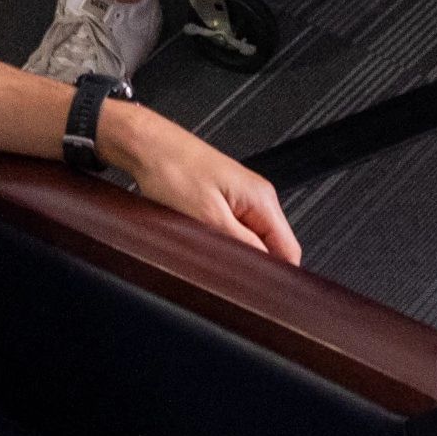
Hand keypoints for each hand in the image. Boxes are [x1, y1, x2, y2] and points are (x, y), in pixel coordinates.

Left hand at [97, 99, 302, 263]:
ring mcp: (241, 198)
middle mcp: (257, 197)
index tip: (257, 289)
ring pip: (252, 240)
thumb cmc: (171, 169)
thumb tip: (265, 268)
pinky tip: (204, 241)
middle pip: (272, 247)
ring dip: (236, 253)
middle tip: (225, 272)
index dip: (276, 275)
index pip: (289, 250)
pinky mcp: (224, 200)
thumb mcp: (208, 217)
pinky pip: (235, 230)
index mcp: (262, 199)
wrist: (147, 146)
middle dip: (253, 265)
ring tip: (209, 252)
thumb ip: (242, 244)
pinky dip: (223, 241)